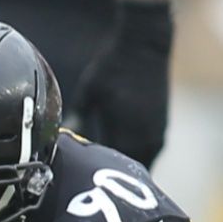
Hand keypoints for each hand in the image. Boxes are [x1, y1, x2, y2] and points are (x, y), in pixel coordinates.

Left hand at [74, 0, 173, 164]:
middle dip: (108, 174)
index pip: (108, 167)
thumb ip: (79, 119)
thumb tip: (61, 139)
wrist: (146, 46)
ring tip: (102, 167)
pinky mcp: (162, 128)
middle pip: (125, 172)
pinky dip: (133, 156)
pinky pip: (147, 154)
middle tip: (87, 175)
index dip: (92, 172)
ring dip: (123, 166)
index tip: (76, 171)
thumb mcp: (89, 92)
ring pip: (139, 165)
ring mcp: (156, 135)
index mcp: (125, 133)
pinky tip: (116, 151)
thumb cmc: (114, 66)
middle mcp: (145, 139)